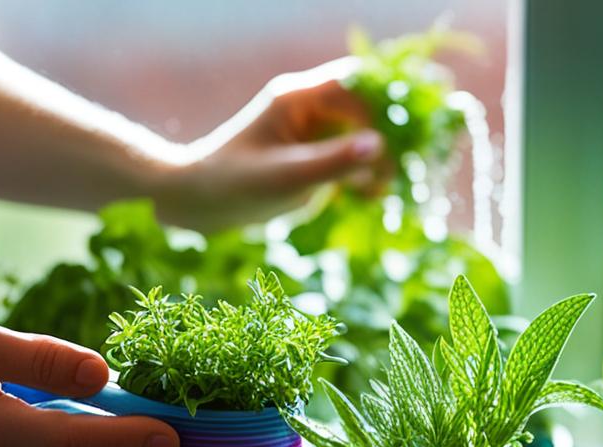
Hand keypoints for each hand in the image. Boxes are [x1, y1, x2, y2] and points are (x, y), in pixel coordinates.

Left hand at [152, 58, 385, 231]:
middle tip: (402, 169)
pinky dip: (366, 173)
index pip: (356, 86)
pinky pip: (352, 156)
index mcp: (298, 98)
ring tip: (384, 188)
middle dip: (389, 134)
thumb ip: (332, 162)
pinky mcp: (314, 154)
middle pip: (366, 106)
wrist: (198, 203)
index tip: (404, 141)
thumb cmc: (233, 186)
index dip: (385, 108)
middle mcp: (309, 108)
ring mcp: (313, 131)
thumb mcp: (286, 178)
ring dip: (380, 157)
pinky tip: (371, 195)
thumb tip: (379, 145)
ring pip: (364, 133)